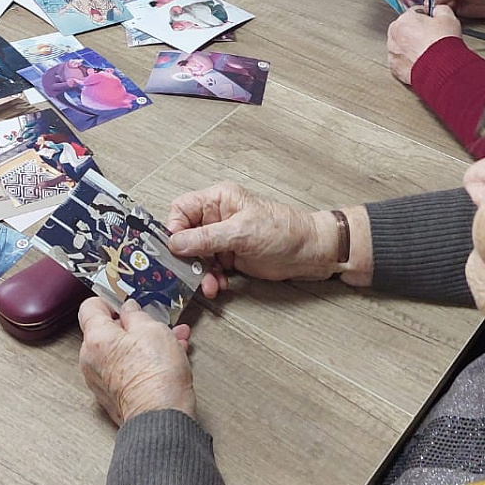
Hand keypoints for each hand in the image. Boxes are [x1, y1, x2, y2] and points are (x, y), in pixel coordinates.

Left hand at [78, 297, 195, 425]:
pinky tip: (167, 359)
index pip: (90, 307)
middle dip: (133, 325)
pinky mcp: (113, 395)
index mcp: (96, 339)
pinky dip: (142, 362)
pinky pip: (125, 369)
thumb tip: (129, 309)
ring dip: (143, 343)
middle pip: (107, 331)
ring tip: (171, 341)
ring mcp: (101, 380)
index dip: (109, 300)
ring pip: (121, 351)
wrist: (161, 417)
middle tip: (154, 323)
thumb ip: (136, 314)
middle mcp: (91, 360)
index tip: (124, 301)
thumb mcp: (152, 329)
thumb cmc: (155, 376)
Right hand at [167, 181, 333, 297]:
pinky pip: (209, 268)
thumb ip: (206, 238)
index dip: (174, 229)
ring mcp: (223, 237)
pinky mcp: (230, 256)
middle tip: (190, 272)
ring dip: (200, 272)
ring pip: (196, 256)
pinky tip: (219, 284)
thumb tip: (176, 243)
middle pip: (185, 235)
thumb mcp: (242, 232)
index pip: (182, 209)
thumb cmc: (285, 231)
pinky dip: (211, 278)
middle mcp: (218, 217)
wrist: (309, 252)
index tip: (176, 249)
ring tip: (209, 284)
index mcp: (219, 199)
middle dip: (187, 257)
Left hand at [387, 4, 463, 84]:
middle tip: (432, 39)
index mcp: (403, 20)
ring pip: (403, 47)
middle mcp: (394, 36)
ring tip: (428, 52)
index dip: (427, 18)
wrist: (444, 68)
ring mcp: (393, 54)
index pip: (414, 14)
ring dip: (412, 48)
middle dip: (417, 33)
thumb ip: (439, 9)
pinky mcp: (396, 69)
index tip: (433, 24)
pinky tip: (423, 61)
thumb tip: (437, 10)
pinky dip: (410, 62)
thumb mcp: (448, 17)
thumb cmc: (443, 45)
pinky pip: (403, 62)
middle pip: (406, 30)